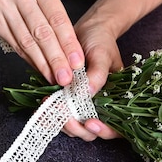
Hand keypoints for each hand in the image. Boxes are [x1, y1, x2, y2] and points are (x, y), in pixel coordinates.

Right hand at [0, 0, 84, 85]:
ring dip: (42, 63)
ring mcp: (4, 6)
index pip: (57, 18)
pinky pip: (16, 45)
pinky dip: (30, 60)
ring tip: (54, 77)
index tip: (77, 62)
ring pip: (27, 42)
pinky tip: (40, 69)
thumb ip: (56, 19)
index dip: (68, 43)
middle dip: (56, 58)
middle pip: (42, 32)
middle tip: (66, 77)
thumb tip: (72, 54)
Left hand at [60, 19, 124, 140]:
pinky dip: (52, 114)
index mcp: (116, 100)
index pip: (116, 128)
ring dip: (62, 123)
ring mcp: (83, 105)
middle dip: (78, 129)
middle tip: (65, 118)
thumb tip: (88, 93)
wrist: (88, 29)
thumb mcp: (102, 54)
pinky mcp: (68, 100)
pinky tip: (44, 103)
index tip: (90, 123)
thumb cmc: (101, 40)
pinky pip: (61, 114)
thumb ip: (97, 75)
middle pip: (92, 132)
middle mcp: (101, 107)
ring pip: (75, 127)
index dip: (104, 131)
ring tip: (51, 107)